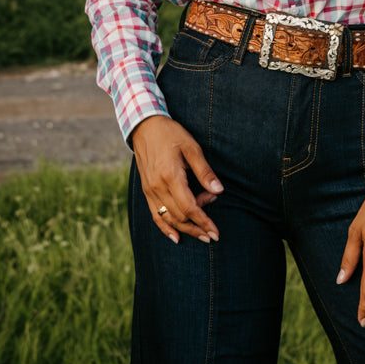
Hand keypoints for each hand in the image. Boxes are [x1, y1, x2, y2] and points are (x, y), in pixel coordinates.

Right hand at [131, 115, 223, 243]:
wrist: (144, 126)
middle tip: (214, 230)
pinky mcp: (146, 190)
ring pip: (168, 218)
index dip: (204, 221)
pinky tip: (175, 237)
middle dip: (198, 225)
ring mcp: (150, 190)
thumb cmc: (171, 134)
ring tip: (201, 234)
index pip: (189, 207)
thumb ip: (204, 171)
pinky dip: (165, 228)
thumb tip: (219, 191)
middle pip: (179, 216)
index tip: (216, 232)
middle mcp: (157, 186)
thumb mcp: (192, 147)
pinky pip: (155, 215)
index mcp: (170, 175)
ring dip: (186, 229)